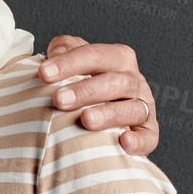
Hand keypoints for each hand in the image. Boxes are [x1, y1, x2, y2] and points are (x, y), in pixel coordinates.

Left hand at [38, 36, 157, 156]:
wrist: (100, 120)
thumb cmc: (82, 86)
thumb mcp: (73, 64)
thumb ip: (64, 51)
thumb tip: (56, 52)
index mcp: (116, 59)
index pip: (95, 55)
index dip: (69, 63)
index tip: (44, 73)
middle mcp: (134, 81)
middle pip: (115, 81)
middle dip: (86, 90)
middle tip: (59, 100)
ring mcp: (143, 107)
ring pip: (132, 108)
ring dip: (109, 113)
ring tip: (86, 120)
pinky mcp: (149, 133)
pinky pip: (148, 137)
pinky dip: (139, 140)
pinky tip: (123, 142)